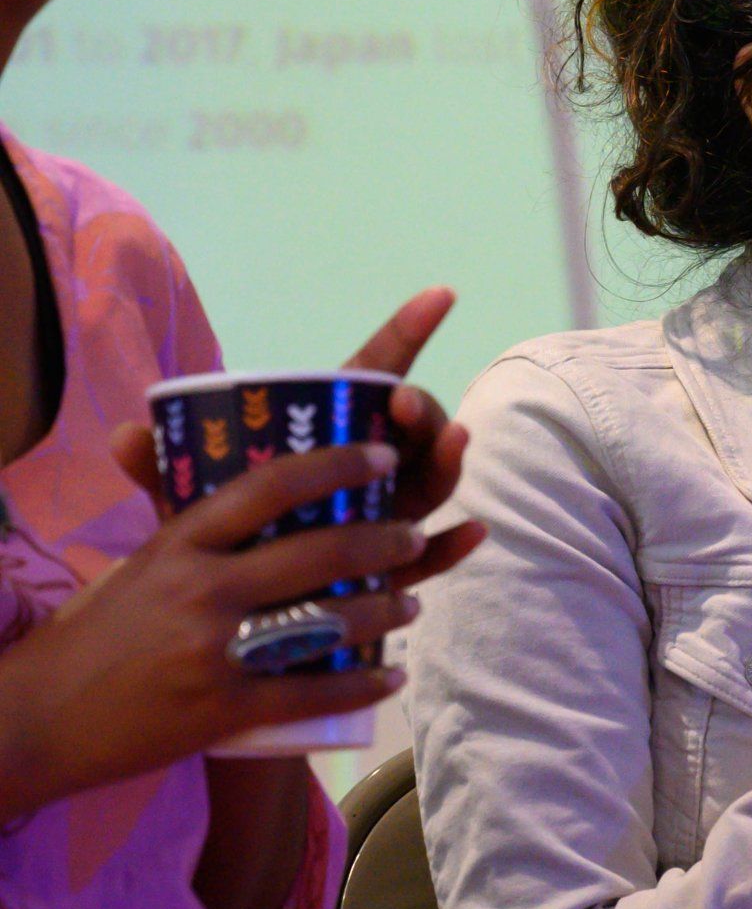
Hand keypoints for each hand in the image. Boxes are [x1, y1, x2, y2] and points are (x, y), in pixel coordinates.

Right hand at [0, 444, 424, 817]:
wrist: (36, 719)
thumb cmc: (91, 637)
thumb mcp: (136, 567)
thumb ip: (193, 532)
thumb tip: (251, 485)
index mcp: (180, 542)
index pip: (270, 485)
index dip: (336, 465)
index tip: (384, 457)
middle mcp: (201, 588)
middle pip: (318, 551)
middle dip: (381, 541)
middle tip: (412, 535)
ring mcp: (215, 651)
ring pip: (327, 621)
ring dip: (383, 610)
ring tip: (411, 602)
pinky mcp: (223, 710)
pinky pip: (312, 694)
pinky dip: (363, 686)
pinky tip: (393, 676)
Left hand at [108, 285, 483, 596]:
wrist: (224, 613)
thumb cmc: (217, 538)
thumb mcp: (187, 500)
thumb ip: (161, 468)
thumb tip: (123, 436)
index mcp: (326, 432)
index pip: (371, 372)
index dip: (407, 331)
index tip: (441, 295)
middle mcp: (366, 467)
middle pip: (411, 427)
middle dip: (422, 408)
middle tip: (404, 403)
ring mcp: (382, 515)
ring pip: (427, 482)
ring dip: (444, 459)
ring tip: (451, 442)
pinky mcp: (385, 569)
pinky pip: (428, 556)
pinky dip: (452, 546)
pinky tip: (470, 533)